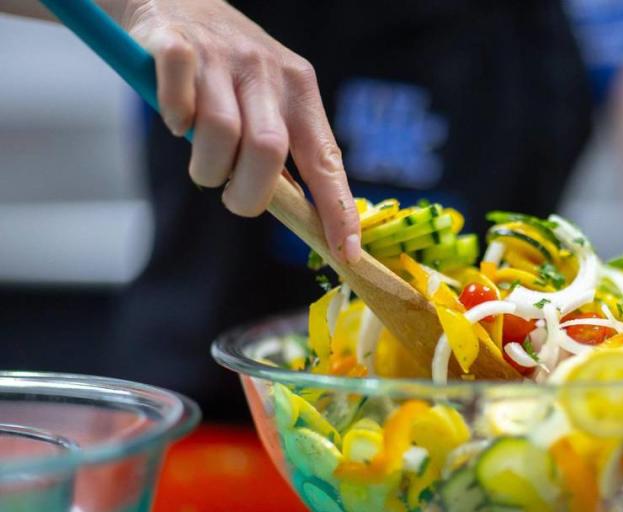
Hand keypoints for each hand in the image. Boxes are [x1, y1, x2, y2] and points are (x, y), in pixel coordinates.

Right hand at [115, 0, 359, 261]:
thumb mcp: (271, 97)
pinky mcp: (174, 44)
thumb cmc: (231, 67)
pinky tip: (175, 120)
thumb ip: (286, 148)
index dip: (337, 208)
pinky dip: (173, 121)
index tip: (347, 252)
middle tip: (233, 197)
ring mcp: (220, 56)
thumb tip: (305, 215)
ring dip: (207, 169)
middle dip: (248, 194)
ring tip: (203, 164)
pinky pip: (176, 101)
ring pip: (220, 134)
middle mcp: (266, 71)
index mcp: (300, 90)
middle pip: (268, 150)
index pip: (326, 159)